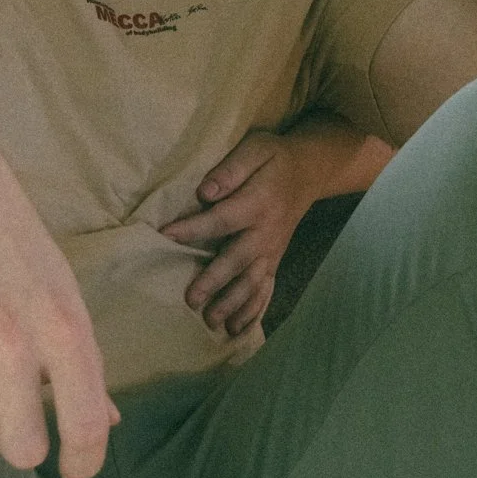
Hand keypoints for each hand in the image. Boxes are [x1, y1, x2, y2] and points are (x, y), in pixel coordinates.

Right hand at [0, 122, 119, 477]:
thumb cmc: (10, 240)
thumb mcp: (60, 290)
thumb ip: (81, 361)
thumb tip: (108, 423)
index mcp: (64, 328)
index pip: (86, 428)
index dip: (83, 462)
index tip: (72, 467)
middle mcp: (13, 342)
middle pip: (22, 452)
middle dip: (19, 441)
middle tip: (10, 410)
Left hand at [160, 129, 319, 336]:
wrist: (309, 172)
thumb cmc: (274, 158)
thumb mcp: (255, 148)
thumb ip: (232, 169)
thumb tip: (205, 191)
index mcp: (257, 203)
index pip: (222, 219)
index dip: (194, 228)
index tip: (167, 236)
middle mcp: (266, 232)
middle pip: (238, 260)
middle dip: (215, 281)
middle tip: (191, 300)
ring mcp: (272, 250)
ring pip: (252, 282)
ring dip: (233, 304)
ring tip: (212, 322)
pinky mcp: (275, 260)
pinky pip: (266, 289)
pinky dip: (253, 310)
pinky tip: (238, 329)